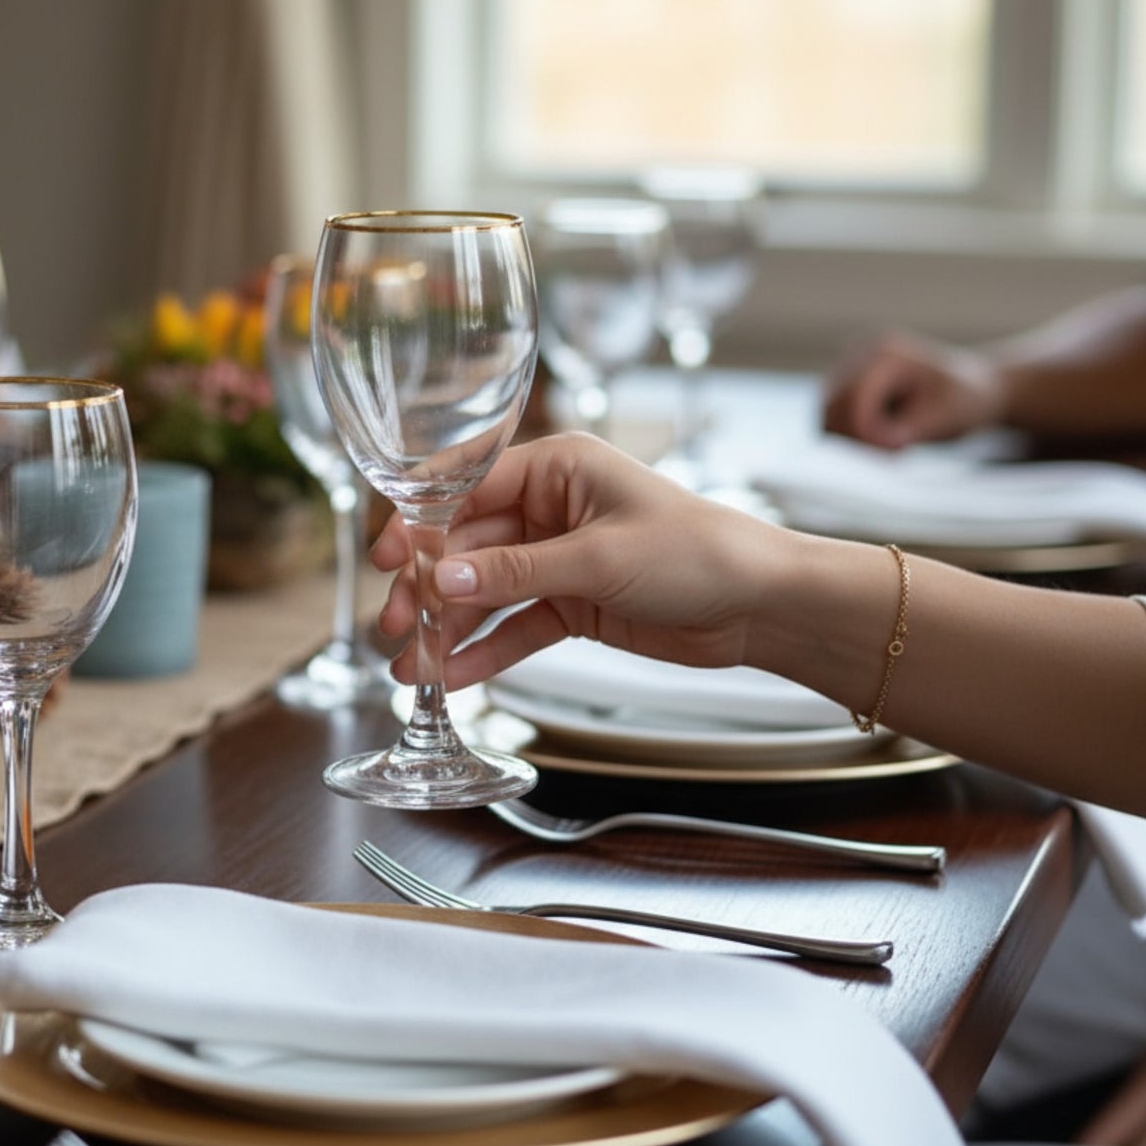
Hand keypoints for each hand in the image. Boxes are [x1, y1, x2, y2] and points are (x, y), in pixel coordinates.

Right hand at [372, 433, 792, 689]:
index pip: (466, 489)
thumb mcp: (597, 558)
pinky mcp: (572, 604)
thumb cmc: (697, 553)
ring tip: (412, 668)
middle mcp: (550, 508)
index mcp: (556, 468)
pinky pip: (516, 626)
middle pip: (466, 546)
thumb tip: (438, 580)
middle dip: (427, 589)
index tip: (384, 561)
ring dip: (448, 627)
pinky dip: (487, 651)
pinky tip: (455, 677)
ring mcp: (559, 558)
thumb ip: (514, 571)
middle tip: (393, 628)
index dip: (418, 525)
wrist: (761, 605)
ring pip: (485, 591)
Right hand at [822, 332, 1003, 448]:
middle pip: (831, 408)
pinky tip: (884, 436)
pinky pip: (832, 421)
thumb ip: (905, 430)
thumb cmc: (962, 400)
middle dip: (859, 438)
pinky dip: (853, 437)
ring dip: (855, 439)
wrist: (971, 390)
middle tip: (896, 450)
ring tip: (894, 442)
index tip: (897, 450)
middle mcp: (859, 354)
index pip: (852, 398)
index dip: (866, 432)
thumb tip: (873, 442)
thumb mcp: (943, 417)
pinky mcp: (842, 387)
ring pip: (827, 418)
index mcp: (885, 354)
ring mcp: (847, 369)